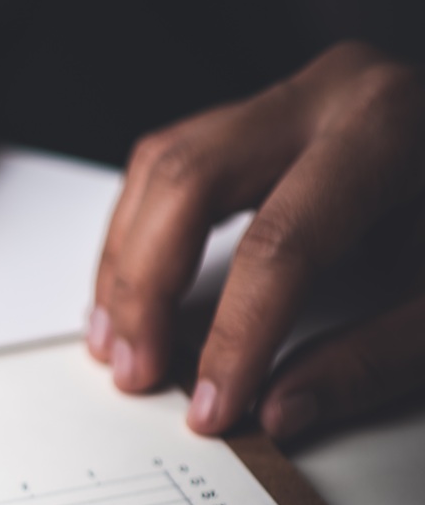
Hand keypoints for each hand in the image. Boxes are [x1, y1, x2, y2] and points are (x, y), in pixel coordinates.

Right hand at [89, 41, 424, 439]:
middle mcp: (327, 96)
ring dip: (125, 262)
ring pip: (161, 166)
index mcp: (386, 128)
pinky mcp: (266, 117)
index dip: (237, 335)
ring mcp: (291, 98)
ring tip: (117, 341)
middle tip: (136, 370)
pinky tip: (134, 292)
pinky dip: (140, 232)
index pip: (280, 242)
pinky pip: (171, 163)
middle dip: (146, 290)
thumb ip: (378, 358)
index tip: (216, 404)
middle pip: (189, 184)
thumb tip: (279, 409)